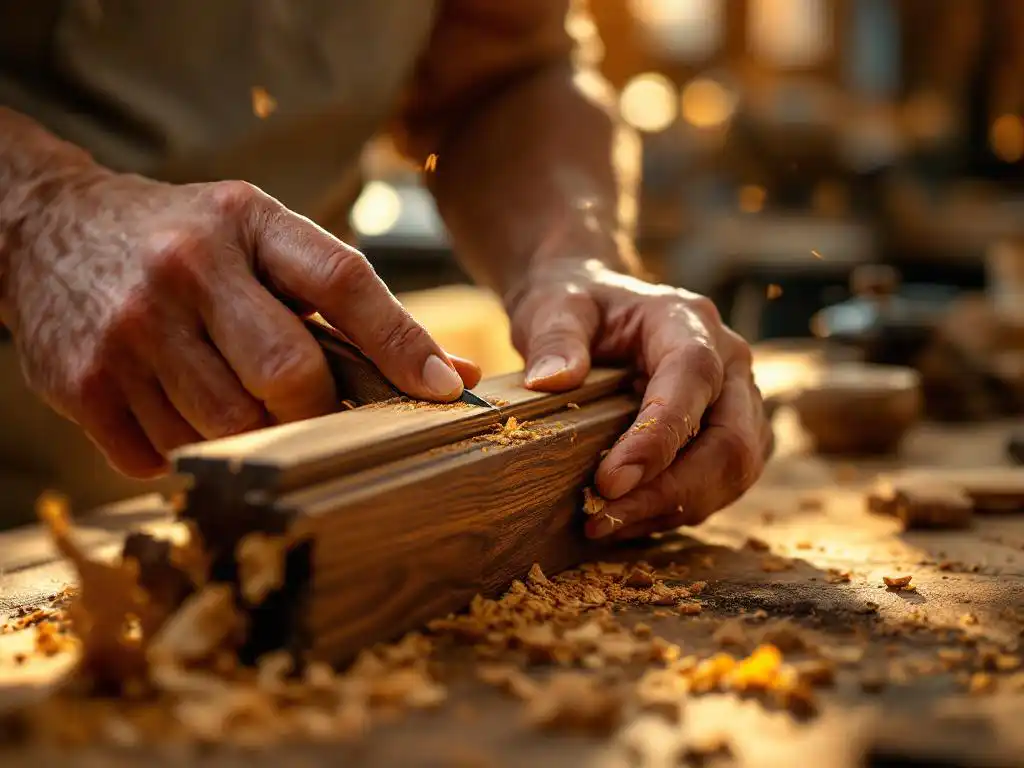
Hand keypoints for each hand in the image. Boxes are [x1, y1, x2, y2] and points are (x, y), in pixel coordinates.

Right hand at [1, 173, 479, 477]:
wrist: (49, 229)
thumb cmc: (186, 241)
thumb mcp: (263, 240)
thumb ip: (353, 303)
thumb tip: (454, 374)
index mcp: (243, 221)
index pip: (342, 282)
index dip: (401, 342)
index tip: (446, 390)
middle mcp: (183, 269)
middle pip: (288, 376)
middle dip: (315, 407)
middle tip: (308, 402)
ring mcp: (129, 330)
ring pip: (228, 430)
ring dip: (249, 433)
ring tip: (233, 396)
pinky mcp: (83, 384)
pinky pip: (166, 457)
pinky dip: (189, 449)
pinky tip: (178, 407)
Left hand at [507, 261, 770, 539]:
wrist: (596, 307)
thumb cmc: (578, 305)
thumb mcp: (553, 307)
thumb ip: (554, 338)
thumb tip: (550, 381)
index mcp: (688, 320)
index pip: (693, 378)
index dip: (659, 436)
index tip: (609, 481)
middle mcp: (729, 359)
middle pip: (732, 440)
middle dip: (672, 491)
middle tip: (603, 517)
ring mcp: (739, 399)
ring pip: (736, 470)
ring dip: (673, 508)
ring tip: (606, 524)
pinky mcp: (733, 433)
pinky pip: (723, 483)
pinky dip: (677, 508)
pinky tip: (626, 519)